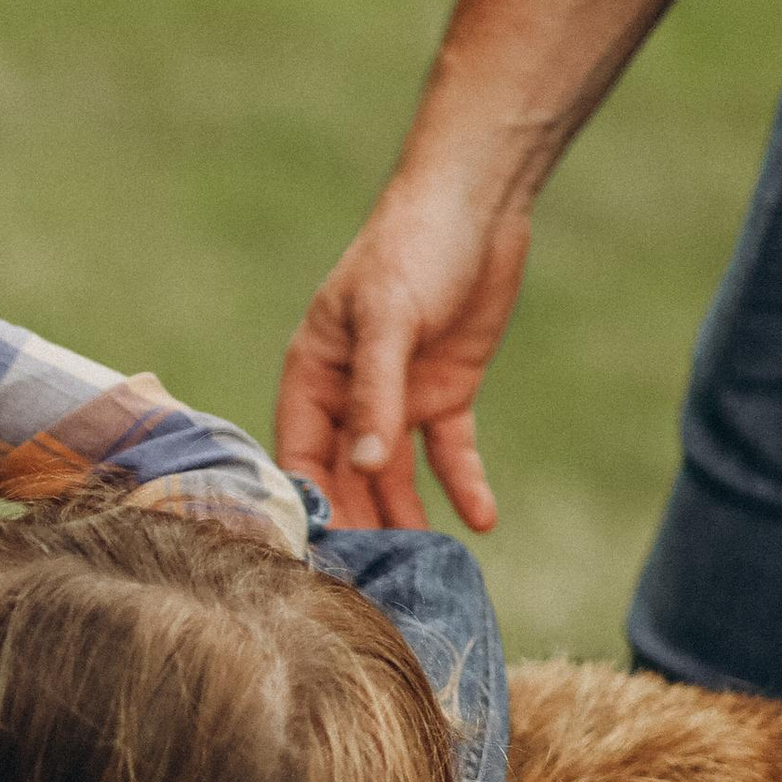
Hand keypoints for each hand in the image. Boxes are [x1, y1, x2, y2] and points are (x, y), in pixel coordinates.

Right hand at [273, 168, 530, 533]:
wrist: (479, 203)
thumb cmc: (413, 247)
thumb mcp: (387, 321)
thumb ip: (377, 396)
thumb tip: (366, 469)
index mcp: (313, 373)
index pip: (299, 451)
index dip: (307, 499)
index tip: (319, 552)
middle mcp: (350, 394)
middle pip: (346, 473)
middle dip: (358, 520)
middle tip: (370, 577)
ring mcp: (399, 397)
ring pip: (395, 475)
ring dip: (407, 515)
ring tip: (422, 565)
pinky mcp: (446, 395)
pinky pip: (450, 453)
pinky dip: (465, 485)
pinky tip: (483, 520)